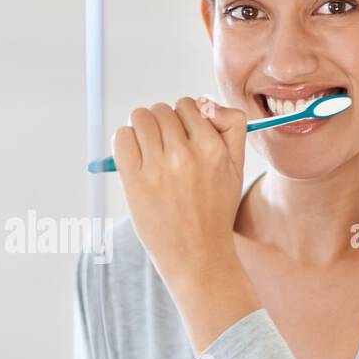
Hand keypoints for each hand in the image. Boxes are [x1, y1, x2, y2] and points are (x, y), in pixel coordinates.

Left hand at [112, 96, 245, 280]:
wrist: (198, 255)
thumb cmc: (215, 211)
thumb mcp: (236, 168)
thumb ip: (231, 128)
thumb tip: (204, 102)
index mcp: (213, 148)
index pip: (188, 104)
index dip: (184, 116)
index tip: (184, 134)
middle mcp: (186, 154)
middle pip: (161, 110)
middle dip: (161, 122)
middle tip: (164, 145)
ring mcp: (158, 168)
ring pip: (140, 118)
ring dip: (141, 127)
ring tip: (148, 148)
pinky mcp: (135, 181)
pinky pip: (122, 138)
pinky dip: (124, 139)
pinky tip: (134, 154)